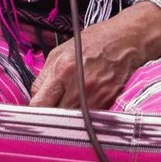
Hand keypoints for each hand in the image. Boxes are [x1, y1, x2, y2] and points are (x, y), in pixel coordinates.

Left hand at [28, 4, 160, 109]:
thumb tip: (36, 96)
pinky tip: (83, 105)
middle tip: (49, 111)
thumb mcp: (61, 51)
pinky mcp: (108, 103)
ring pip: (72, 120)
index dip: (34, 110)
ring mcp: (95, 97)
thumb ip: (44, 75)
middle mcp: (79, 86)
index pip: (40, 103)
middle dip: (49, 115)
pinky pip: (89, 117)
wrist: (127, 41)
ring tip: (67, 107)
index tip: (33, 111)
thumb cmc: (94, 42)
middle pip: (55, 115)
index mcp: (63, 71)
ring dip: (67, 117)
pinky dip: (83, 115)